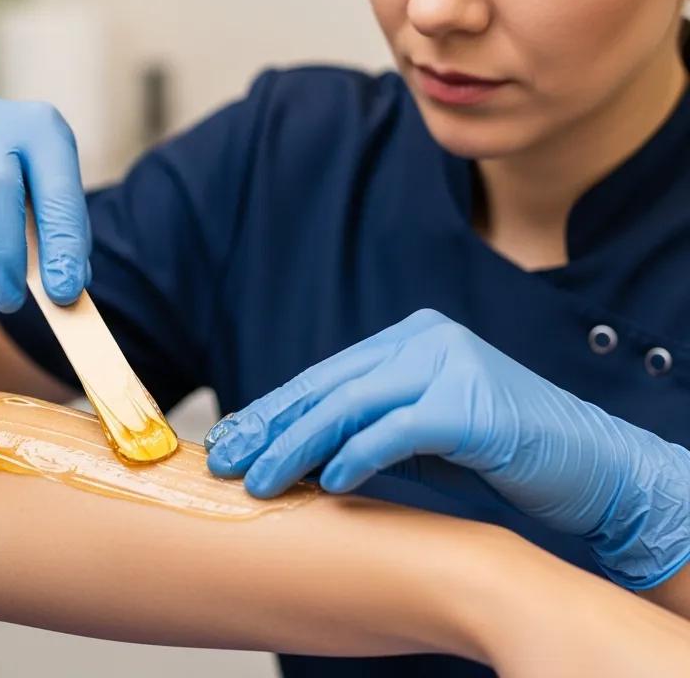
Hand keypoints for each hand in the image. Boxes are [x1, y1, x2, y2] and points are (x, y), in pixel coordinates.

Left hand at [205, 308, 689, 588]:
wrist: (594, 467)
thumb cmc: (502, 453)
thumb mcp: (424, 432)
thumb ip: (371, 424)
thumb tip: (297, 448)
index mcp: (410, 338)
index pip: (325, 375)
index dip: (274, 409)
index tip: (233, 440)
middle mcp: (425, 339)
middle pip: (328, 385)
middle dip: (271, 426)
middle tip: (228, 461)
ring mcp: (449, 364)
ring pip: (351, 403)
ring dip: (299, 446)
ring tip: (262, 481)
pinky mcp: (471, 403)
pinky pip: (398, 429)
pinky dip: (359, 456)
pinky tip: (330, 483)